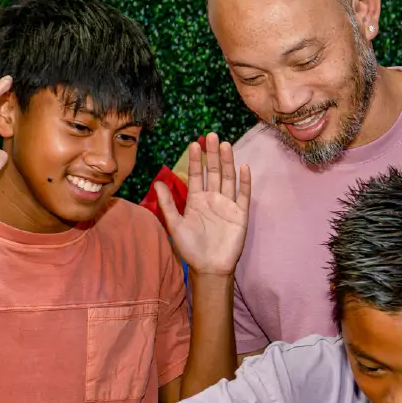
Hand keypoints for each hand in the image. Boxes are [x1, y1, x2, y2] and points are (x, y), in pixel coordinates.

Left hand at [155, 133, 250, 276]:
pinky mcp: (240, 214)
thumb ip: (168, 204)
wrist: (209, 268)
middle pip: (214, 172)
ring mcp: (228, 205)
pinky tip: (243, 167)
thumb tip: (157, 182)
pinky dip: (244, 182)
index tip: (194, 143)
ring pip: (228, 179)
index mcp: (197, 200)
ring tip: (225, 145)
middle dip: (212, 154)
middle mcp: (213, 199)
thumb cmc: (191, 249)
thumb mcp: (175, 225)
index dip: (196, 160)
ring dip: (227, 162)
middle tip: (211, 135)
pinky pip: (243, 195)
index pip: (197, 175)